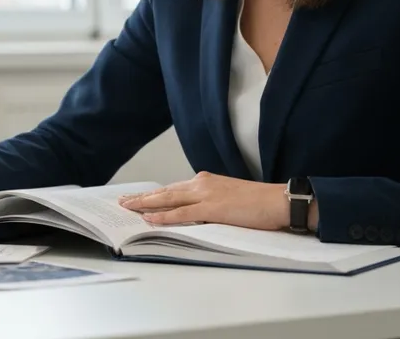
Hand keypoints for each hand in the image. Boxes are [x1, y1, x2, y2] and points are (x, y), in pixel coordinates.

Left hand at [119, 171, 307, 230]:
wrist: (277, 200)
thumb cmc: (257, 202)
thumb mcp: (227, 197)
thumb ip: (208, 202)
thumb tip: (194, 213)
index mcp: (205, 181)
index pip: (172, 188)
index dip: (153, 194)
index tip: (137, 197)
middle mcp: (201, 184)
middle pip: (165, 191)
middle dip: (142, 197)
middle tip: (122, 201)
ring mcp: (205, 195)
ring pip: (168, 199)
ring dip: (145, 204)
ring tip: (127, 208)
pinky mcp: (212, 208)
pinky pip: (182, 213)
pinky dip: (164, 216)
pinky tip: (150, 218)